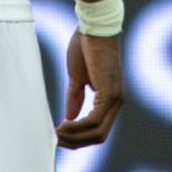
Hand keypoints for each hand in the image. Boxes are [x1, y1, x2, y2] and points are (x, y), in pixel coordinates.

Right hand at [56, 28, 121, 147]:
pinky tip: (62, 126)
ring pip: (97, 132)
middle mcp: (117, 103)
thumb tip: (69, 117)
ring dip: (74, 137)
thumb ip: (76, 97)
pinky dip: (77, 127)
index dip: (79, 137)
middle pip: (99, 136)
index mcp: (110, 99)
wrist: (94, 28)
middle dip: (76, 143)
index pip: (98, 129)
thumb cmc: (86, 48)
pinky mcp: (109, 94)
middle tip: (55, 141)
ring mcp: (115, 99)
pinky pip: (94, 120)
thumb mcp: (78, 77)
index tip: (59, 136)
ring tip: (55, 135)